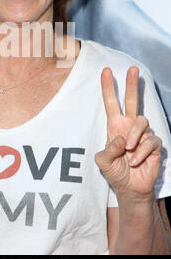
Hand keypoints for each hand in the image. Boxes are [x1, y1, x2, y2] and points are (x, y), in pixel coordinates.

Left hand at [95, 66, 161, 200]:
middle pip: (133, 100)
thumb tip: (120, 139)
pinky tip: (136, 161)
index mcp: (115, 126)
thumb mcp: (103, 162)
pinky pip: (150, 141)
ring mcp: (143, 134)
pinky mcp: (154, 145)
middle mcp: (129, 126)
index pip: (111, 103)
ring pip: (142, 121)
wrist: (130, 189)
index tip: (105, 70)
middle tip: (132, 69)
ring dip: (134, 135)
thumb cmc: (116, 172)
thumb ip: (107, 150)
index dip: (108, 87)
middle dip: (131, 84)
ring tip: (128, 150)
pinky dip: (141, 152)